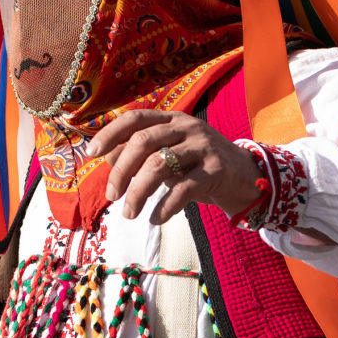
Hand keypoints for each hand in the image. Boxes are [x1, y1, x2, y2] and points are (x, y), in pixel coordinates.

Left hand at [89, 109, 263, 224]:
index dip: (110, 133)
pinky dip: (165, 206)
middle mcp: (186, 126)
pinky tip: (155, 218)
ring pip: (160, 164)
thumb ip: (141, 154)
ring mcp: (203, 145)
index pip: (135, 118)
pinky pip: (184, 188)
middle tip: (112, 196)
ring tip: (129, 213)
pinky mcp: (216, 169)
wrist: (244, 177)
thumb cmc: (197, 167)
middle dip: (121, 171)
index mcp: (171, 119)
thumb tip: (106, 156)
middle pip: (144, 141)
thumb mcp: (169, 156)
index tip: (92, 155)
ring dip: (138, 192)